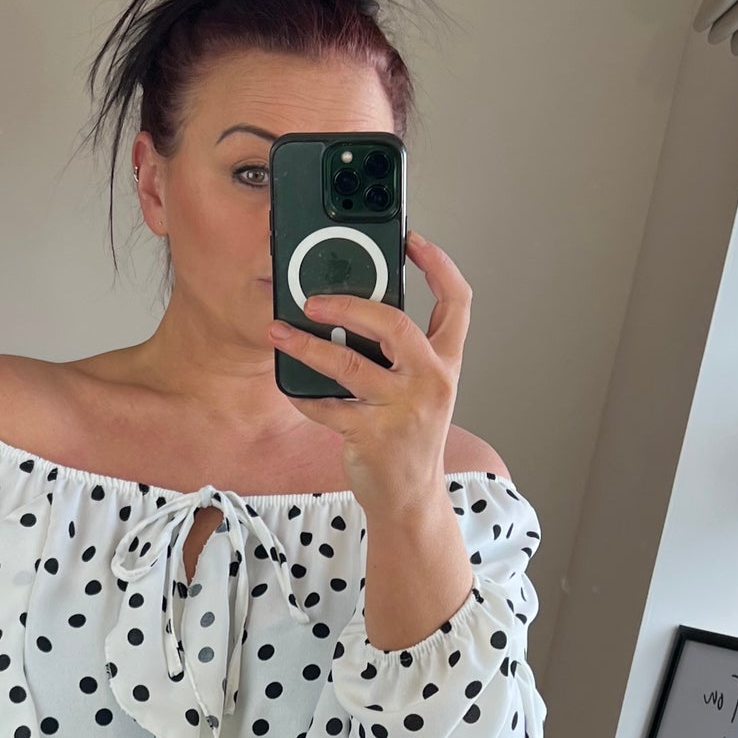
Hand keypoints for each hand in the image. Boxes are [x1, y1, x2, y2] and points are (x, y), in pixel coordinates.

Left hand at [266, 230, 467, 512]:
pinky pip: (326, 405)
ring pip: (349, 363)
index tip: (413, 239)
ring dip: (308, 345)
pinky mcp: (372, 435)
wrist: (410, 498)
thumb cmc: (408, 437)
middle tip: (315, 299)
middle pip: (395, 323)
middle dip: (350, 303)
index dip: (438, 265)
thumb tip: (351, 309)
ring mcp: (402, 409)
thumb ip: (400, 351)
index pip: (456, 303)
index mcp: (445, 363)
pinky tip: (290, 385)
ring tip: (280, 332)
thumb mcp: (420, 389)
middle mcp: (431, 381)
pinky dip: (303, 394)